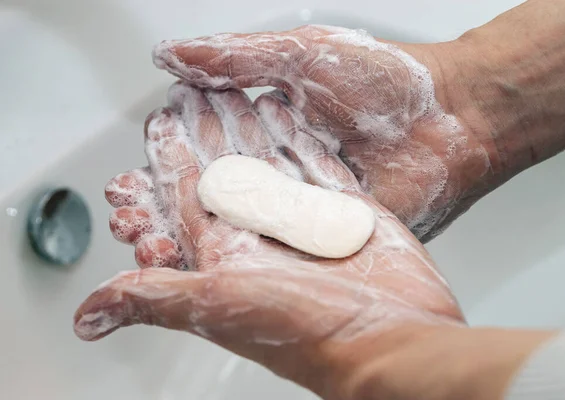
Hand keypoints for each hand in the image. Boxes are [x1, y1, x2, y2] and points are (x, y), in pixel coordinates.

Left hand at [74, 82, 462, 398]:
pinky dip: (298, 138)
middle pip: (228, 172)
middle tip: (195, 93)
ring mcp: (304, 222)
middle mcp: (263, 238)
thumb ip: (156, 296)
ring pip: (269, 163)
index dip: (169, 156)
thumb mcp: (217, 306)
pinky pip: (315, 165)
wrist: (390, 341)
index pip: (186, 195)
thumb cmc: (307, 332)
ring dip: (250, 127)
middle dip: (207, 131)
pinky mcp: (343, 212)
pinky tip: (285, 112)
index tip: (159, 120)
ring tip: (237, 91)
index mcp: (227, 255)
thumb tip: (88, 317)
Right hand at [151, 25, 493, 240]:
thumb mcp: (300, 55)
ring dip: (193, 241)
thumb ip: (235, 57)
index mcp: (267, 127)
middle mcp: (282, 170)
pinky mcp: (327, 234)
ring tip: (152, 247)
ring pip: (237, 230)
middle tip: (129, 218)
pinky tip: (209, 267)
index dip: (164, 162)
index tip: (131, 173)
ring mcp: (304, 207)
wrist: (453, 117)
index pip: (200, 149)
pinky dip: (245, 260)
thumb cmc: (387, 80)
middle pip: (211, 196)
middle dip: (165, 208)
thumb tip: (171, 56)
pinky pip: (279, 251)